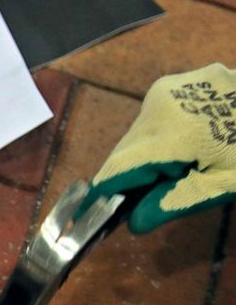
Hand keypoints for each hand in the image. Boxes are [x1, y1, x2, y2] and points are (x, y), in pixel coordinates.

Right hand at [83, 63, 235, 232]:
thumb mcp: (223, 184)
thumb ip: (173, 203)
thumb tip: (133, 223)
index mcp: (171, 132)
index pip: (118, 170)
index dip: (101, 194)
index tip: (83, 214)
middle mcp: (160, 103)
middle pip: (127, 150)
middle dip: (133, 177)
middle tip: (156, 194)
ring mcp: (170, 87)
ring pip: (140, 133)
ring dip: (147, 156)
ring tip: (183, 164)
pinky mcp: (179, 81)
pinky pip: (157, 117)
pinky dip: (162, 137)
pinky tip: (190, 144)